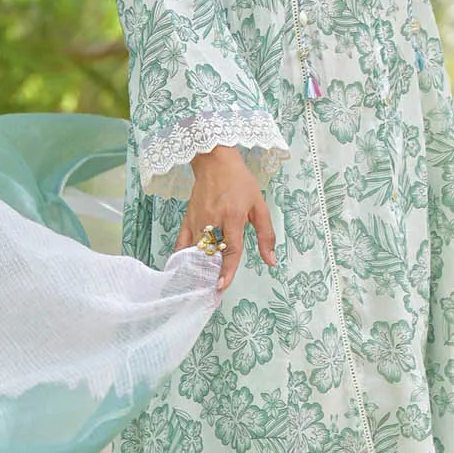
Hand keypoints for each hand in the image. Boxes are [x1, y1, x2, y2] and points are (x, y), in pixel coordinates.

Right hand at [171, 144, 276, 293]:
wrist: (215, 161)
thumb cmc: (240, 182)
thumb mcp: (259, 205)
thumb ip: (266, 234)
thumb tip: (271, 261)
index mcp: (233, 216)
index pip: (231, 248)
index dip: (227, 269)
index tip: (221, 286)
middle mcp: (213, 219)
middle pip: (210, 252)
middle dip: (211, 273)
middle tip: (212, 291)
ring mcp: (197, 219)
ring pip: (195, 250)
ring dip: (198, 268)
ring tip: (201, 285)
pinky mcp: (187, 218)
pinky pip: (182, 242)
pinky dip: (183, 257)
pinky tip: (185, 269)